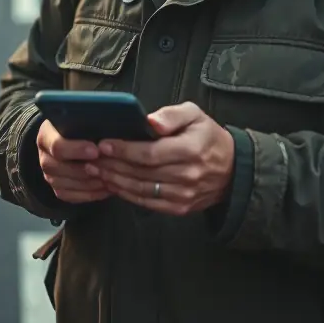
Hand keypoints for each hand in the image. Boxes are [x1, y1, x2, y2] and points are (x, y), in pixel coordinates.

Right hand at [36, 119, 110, 203]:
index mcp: (46, 136)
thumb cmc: (79, 126)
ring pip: (62, 184)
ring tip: (109, 180)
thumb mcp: (81, 119)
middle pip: (57, 168)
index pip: (57, 146)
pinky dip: (88, 195)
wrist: (70, 138)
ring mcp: (48, 174)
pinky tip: (105, 190)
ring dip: (87, 184)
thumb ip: (89, 123)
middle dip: (84, 170)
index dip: (77, 150)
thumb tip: (106, 128)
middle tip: (106, 168)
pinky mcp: (56, 188)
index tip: (96, 150)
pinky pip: (68, 196)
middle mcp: (43, 156)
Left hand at [89, 101, 234, 215]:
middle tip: (92, 157)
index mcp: (190, 150)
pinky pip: (147, 203)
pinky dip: (126, 194)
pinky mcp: (179, 207)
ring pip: (140, 189)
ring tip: (96, 170)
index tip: (103, 144)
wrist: (231, 171)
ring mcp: (183, 195)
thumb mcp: (195, 115)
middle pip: (140, 172)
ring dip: (114, 180)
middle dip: (112, 165)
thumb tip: (150, 122)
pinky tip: (113, 184)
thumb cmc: (207, 137)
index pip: (149, 153)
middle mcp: (187, 175)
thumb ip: (171, 115)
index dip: (123, 150)